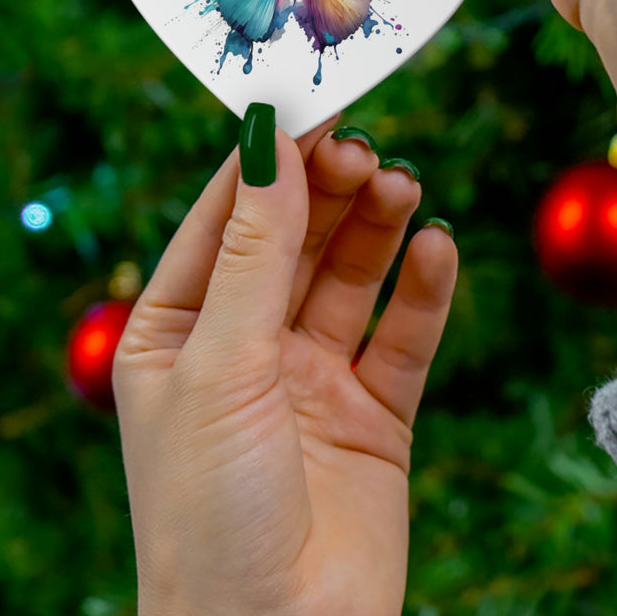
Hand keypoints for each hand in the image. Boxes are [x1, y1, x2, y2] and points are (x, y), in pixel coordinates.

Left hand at [113, 117, 457, 615]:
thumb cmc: (210, 512)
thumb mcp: (220, 364)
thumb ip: (255, 252)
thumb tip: (268, 141)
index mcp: (178, 332)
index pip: (226, 220)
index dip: (267, 161)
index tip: (311, 104)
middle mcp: (247, 348)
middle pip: (297, 239)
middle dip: (329, 190)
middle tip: (366, 149)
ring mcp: (313, 378)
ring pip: (352, 276)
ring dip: (378, 227)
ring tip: (404, 187)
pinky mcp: (376, 412)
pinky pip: (404, 334)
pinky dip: (424, 289)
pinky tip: (438, 248)